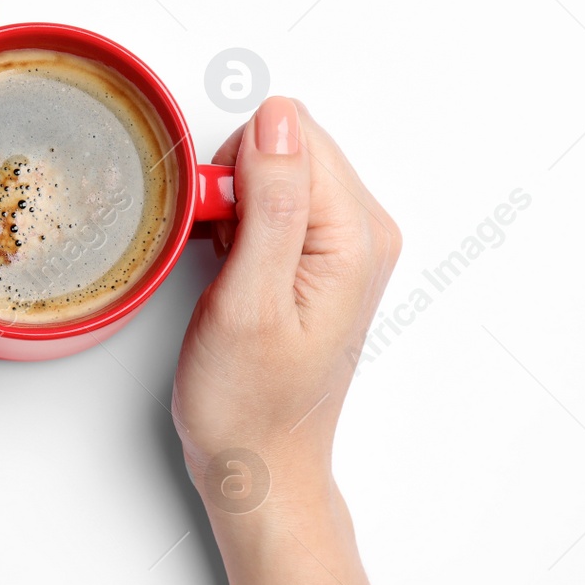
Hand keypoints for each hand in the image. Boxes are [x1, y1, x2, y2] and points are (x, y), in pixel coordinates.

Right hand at [171, 96, 400, 514]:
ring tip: (227, 271)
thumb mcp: (248, 301)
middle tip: (223, 259)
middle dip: (237, 186)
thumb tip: (277, 120)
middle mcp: (363, 232)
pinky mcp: (319, 258)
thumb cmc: (250, 403)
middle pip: (288, 145)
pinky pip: (273, 203)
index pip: (292, 134)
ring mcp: (344, 245)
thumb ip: (269, 203)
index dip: (237, 172)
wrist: (261, 465)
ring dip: (235, 209)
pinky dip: (239, 226)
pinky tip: (232, 272)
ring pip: (275, 172)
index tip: (221, 231)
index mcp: (356, 235)